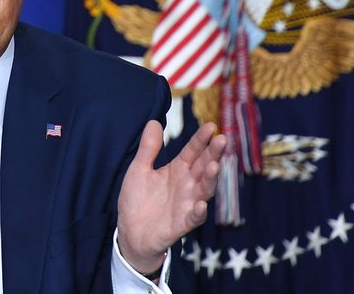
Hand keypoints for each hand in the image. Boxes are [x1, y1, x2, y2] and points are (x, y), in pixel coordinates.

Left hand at [116, 121, 224, 273]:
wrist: (131, 232)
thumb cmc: (138, 199)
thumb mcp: (139, 169)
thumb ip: (148, 148)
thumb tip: (154, 121)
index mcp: (177, 170)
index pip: (192, 151)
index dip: (201, 140)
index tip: (210, 126)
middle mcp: (187, 185)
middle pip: (203, 167)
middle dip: (213, 154)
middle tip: (222, 140)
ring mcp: (187, 204)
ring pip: (204, 190)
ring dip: (210, 179)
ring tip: (214, 166)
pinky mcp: (182, 223)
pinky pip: (194, 217)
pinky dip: (199, 211)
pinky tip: (201, 204)